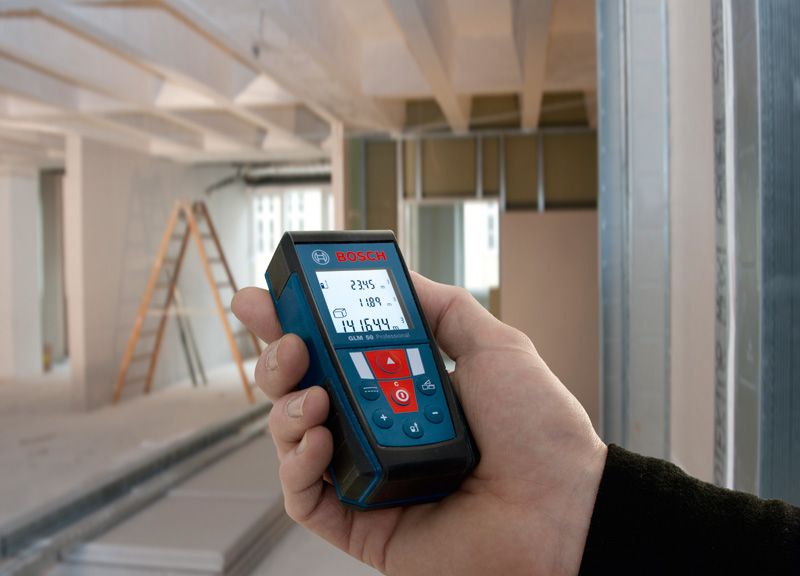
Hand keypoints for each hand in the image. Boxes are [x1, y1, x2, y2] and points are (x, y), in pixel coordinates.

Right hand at [232, 272, 606, 575]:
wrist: (565, 508)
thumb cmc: (539, 433)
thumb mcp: (495, 347)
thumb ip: (443, 309)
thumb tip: (400, 278)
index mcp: (402, 386)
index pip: (332, 350)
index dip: (293, 323)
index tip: (265, 298)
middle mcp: (377, 428)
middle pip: (301, 389)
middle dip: (279, 359)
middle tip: (290, 342)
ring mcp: (366, 475)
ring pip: (292, 438)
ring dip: (287, 408)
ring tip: (315, 397)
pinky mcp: (361, 521)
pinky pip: (304, 497)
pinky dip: (297, 466)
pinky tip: (320, 441)